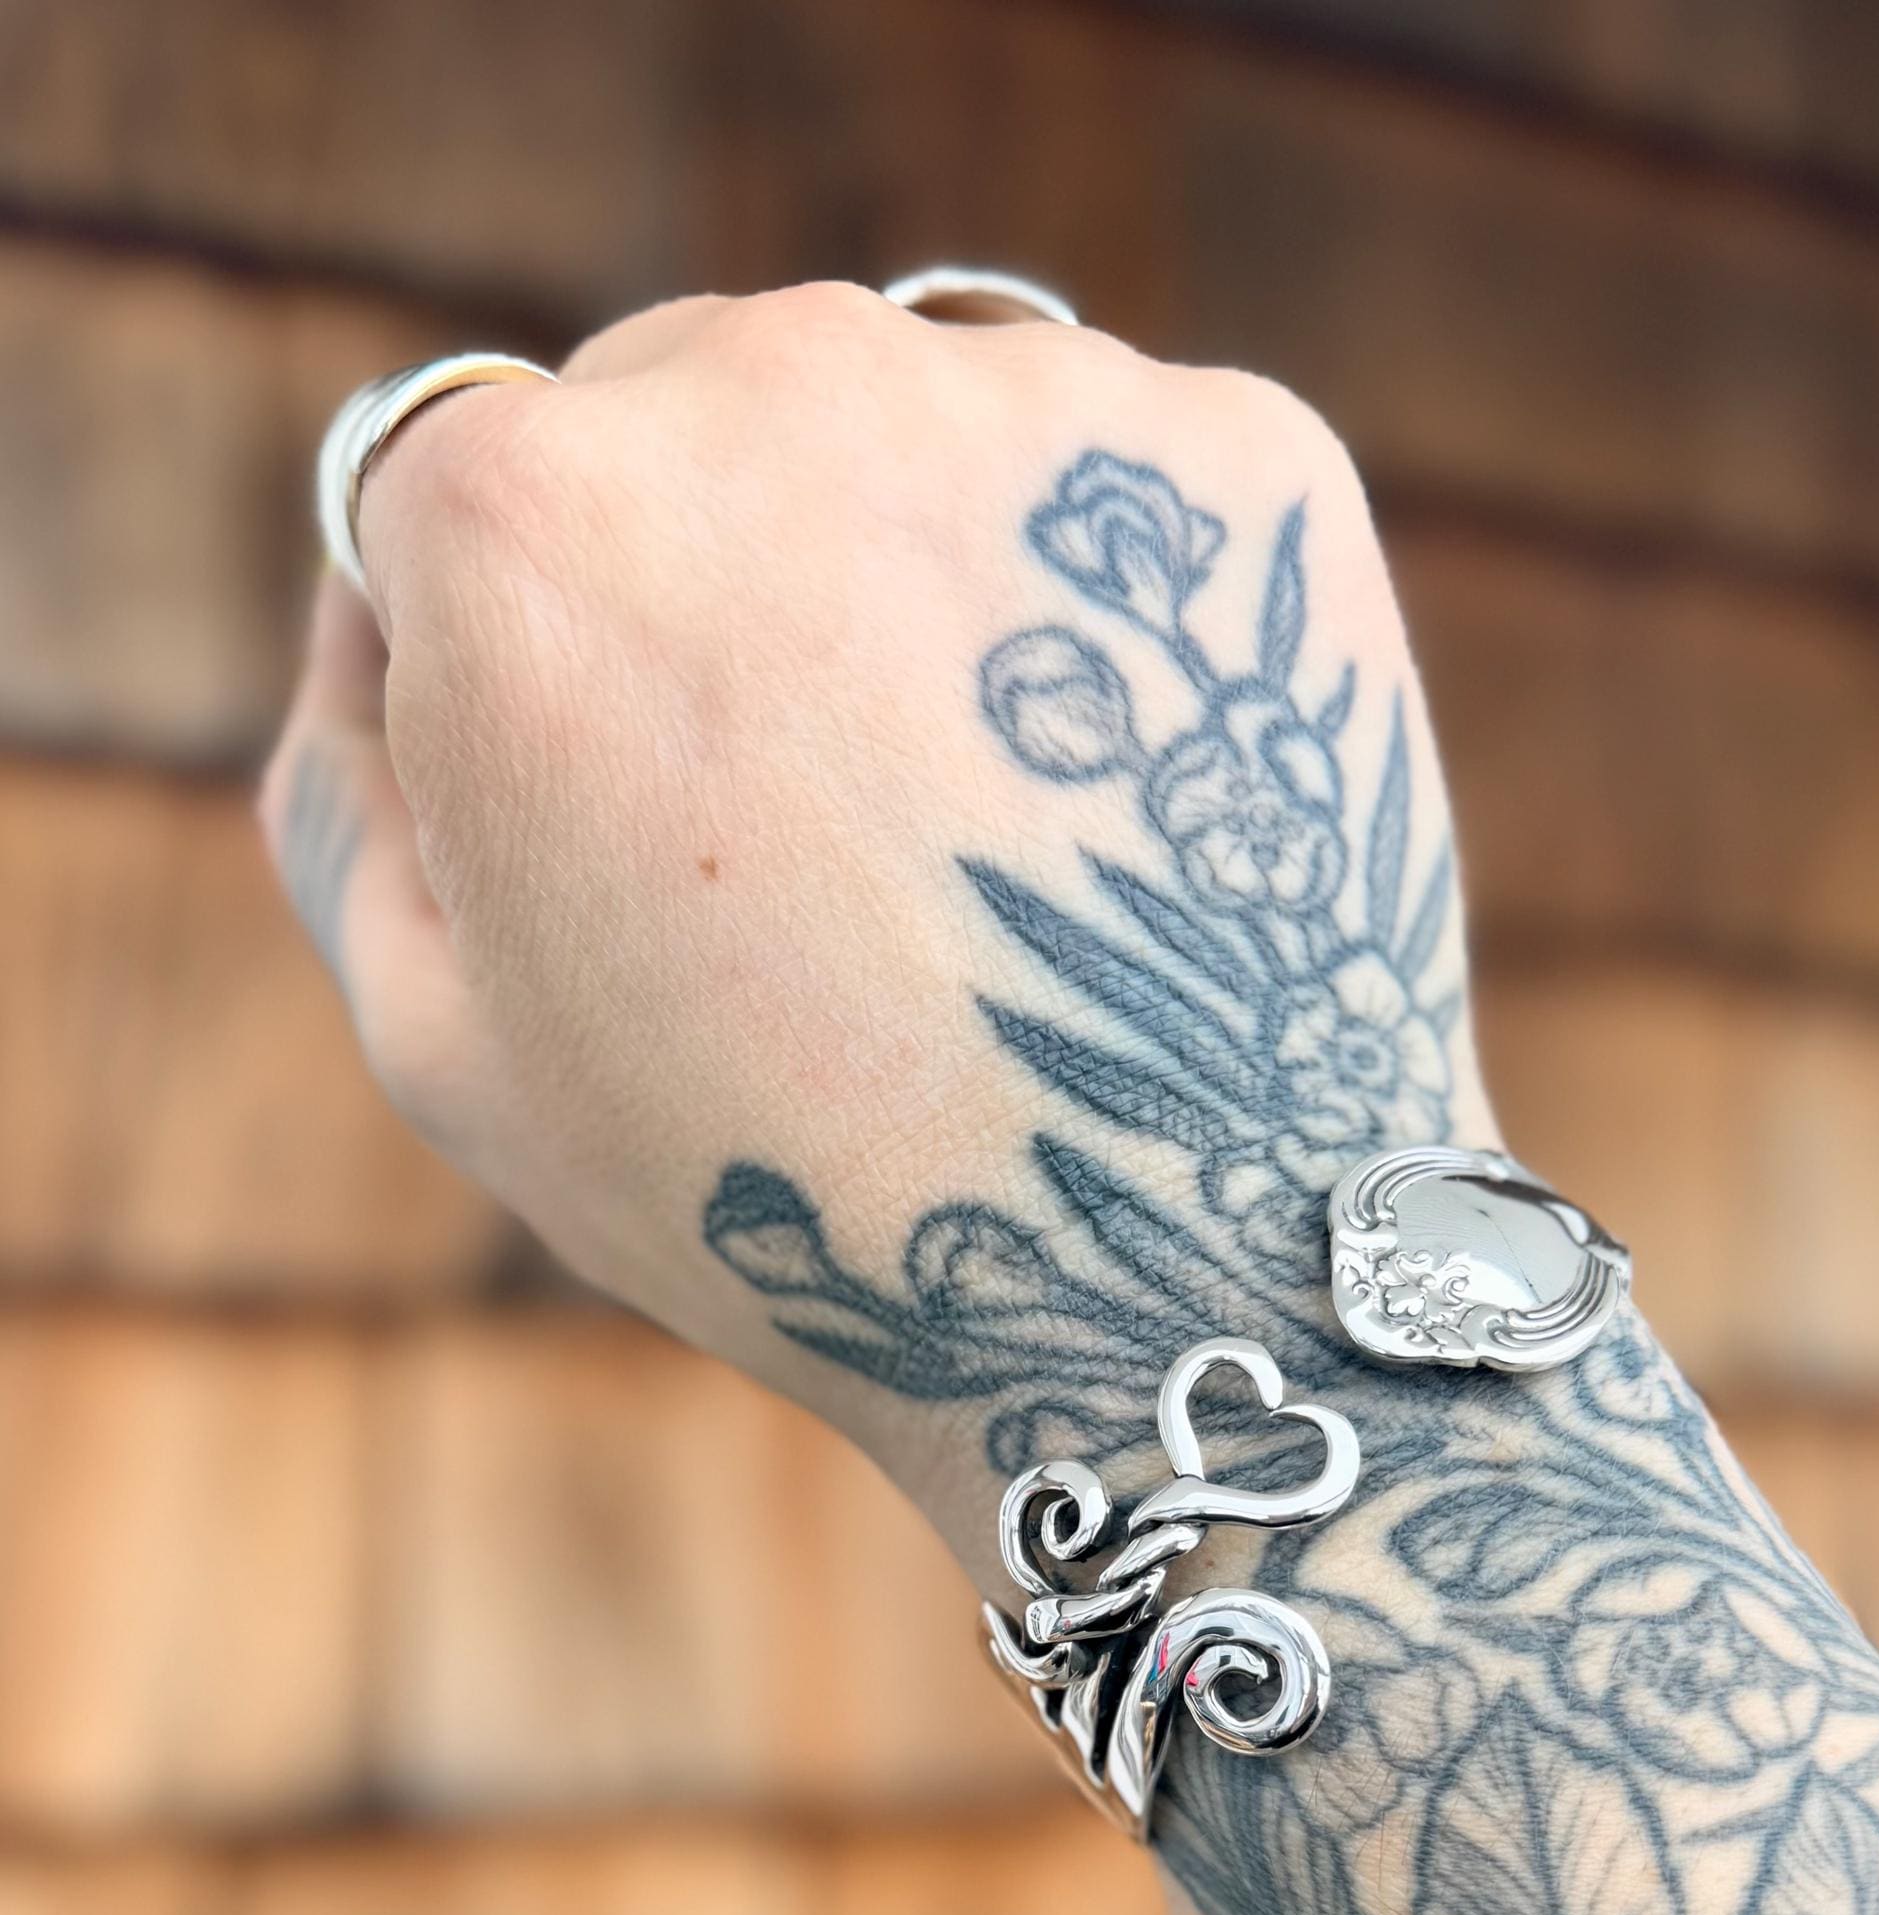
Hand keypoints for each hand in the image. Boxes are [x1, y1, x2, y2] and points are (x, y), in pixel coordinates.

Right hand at [261, 283, 1488, 1562]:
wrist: (1164, 1279)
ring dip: (897, 569)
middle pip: (674, 421)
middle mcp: (767, 378)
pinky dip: (1093, 609)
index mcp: (521, 513)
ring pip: (894, 429)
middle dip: (704, 591)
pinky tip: (1108, 794)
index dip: (517, 675)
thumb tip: (370, 614)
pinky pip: (1103, 485)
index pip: (447, 500)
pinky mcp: (1238, 453)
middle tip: (810, 843)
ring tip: (968, 829)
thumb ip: (347, 783)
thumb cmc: (780, 1186)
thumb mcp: (448, 1038)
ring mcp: (1024, 396)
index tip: (620, 823)